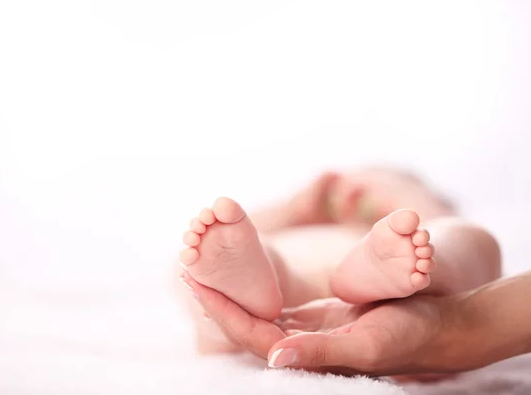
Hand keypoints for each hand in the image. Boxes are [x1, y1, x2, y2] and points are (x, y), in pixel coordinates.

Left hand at [185, 273, 459, 375]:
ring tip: (206, 267)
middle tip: (188, 269)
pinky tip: (242, 274)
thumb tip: (274, 357)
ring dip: (233, 292)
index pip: (250, 335)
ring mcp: (307, 331)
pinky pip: (276, 304)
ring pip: (258, 313)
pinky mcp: (318, 318)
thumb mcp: (366, 345)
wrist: (437, 326)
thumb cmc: (407, 336)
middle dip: (217, 300)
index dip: (221, 311)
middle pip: (245, 325)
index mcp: (306, 355)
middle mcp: (300, 346)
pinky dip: (256, 288)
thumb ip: (320, 353)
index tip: (193, 283)